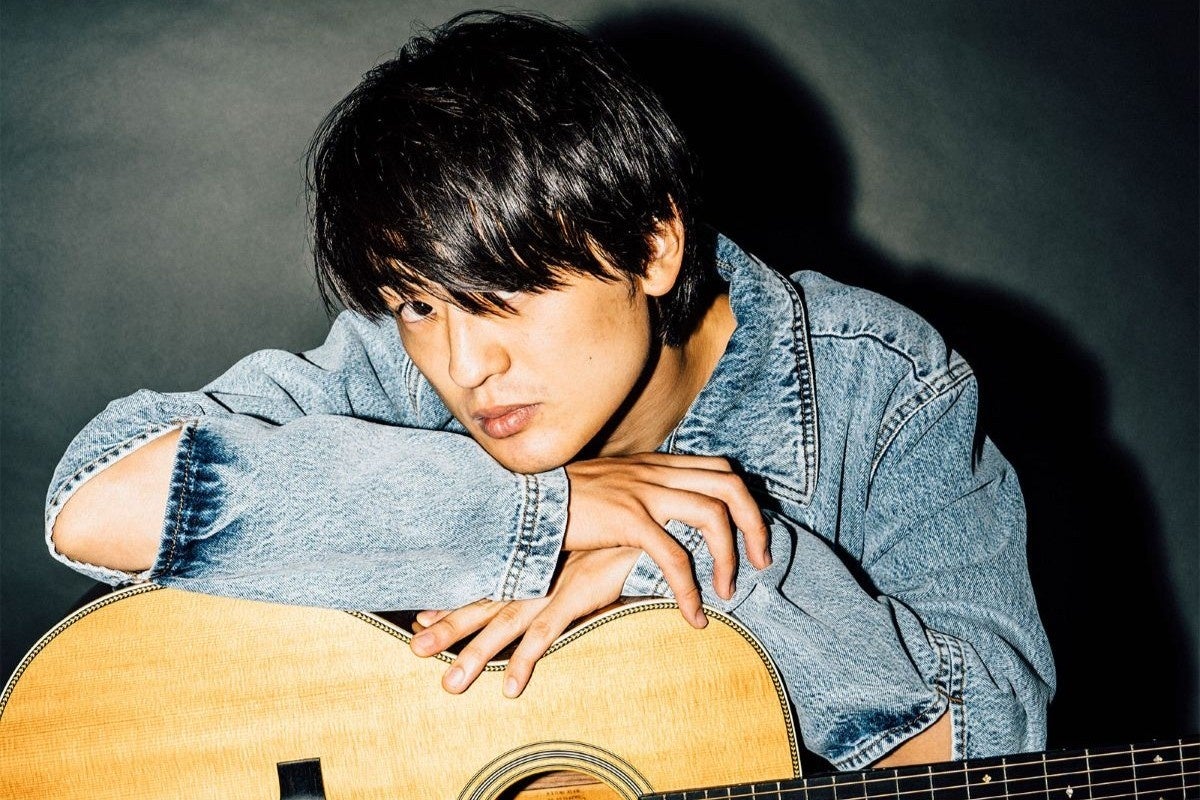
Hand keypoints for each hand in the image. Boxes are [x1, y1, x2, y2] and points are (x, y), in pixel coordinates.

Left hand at [410, 548, 640, 697]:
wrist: (654, 514)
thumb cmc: (623, 527)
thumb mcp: (586, 540)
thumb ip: (566, 556)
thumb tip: (554, 567)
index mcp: (536, 556)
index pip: (486, 581)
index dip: (454, 601)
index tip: (420, 617)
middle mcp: (538, 569)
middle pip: (484, 603)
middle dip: (448, 627)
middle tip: (413, 649)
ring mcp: (555, 582)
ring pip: (505, 623)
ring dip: (476, 653)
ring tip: (450, 684)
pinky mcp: (579, 593)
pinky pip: (546, 633)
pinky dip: (526, 660)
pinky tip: (510, 688)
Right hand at [564, 453, 770, 626]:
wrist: (523, 503)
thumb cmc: (563, 504)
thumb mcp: (611, 489)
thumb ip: (642, 495)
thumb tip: (667, 521)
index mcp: (655, 465)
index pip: (719, 468)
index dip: (745, 501)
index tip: (751, 537)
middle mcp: (655, 473)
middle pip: (730, 484)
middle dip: (755, 525)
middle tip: (761, 563)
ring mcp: (643, 493)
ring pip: (712, 517)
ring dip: (728, 558)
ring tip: (727, 592)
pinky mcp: (627, 520)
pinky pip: (673, 556)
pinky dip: (690, 589)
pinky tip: (693, 614)